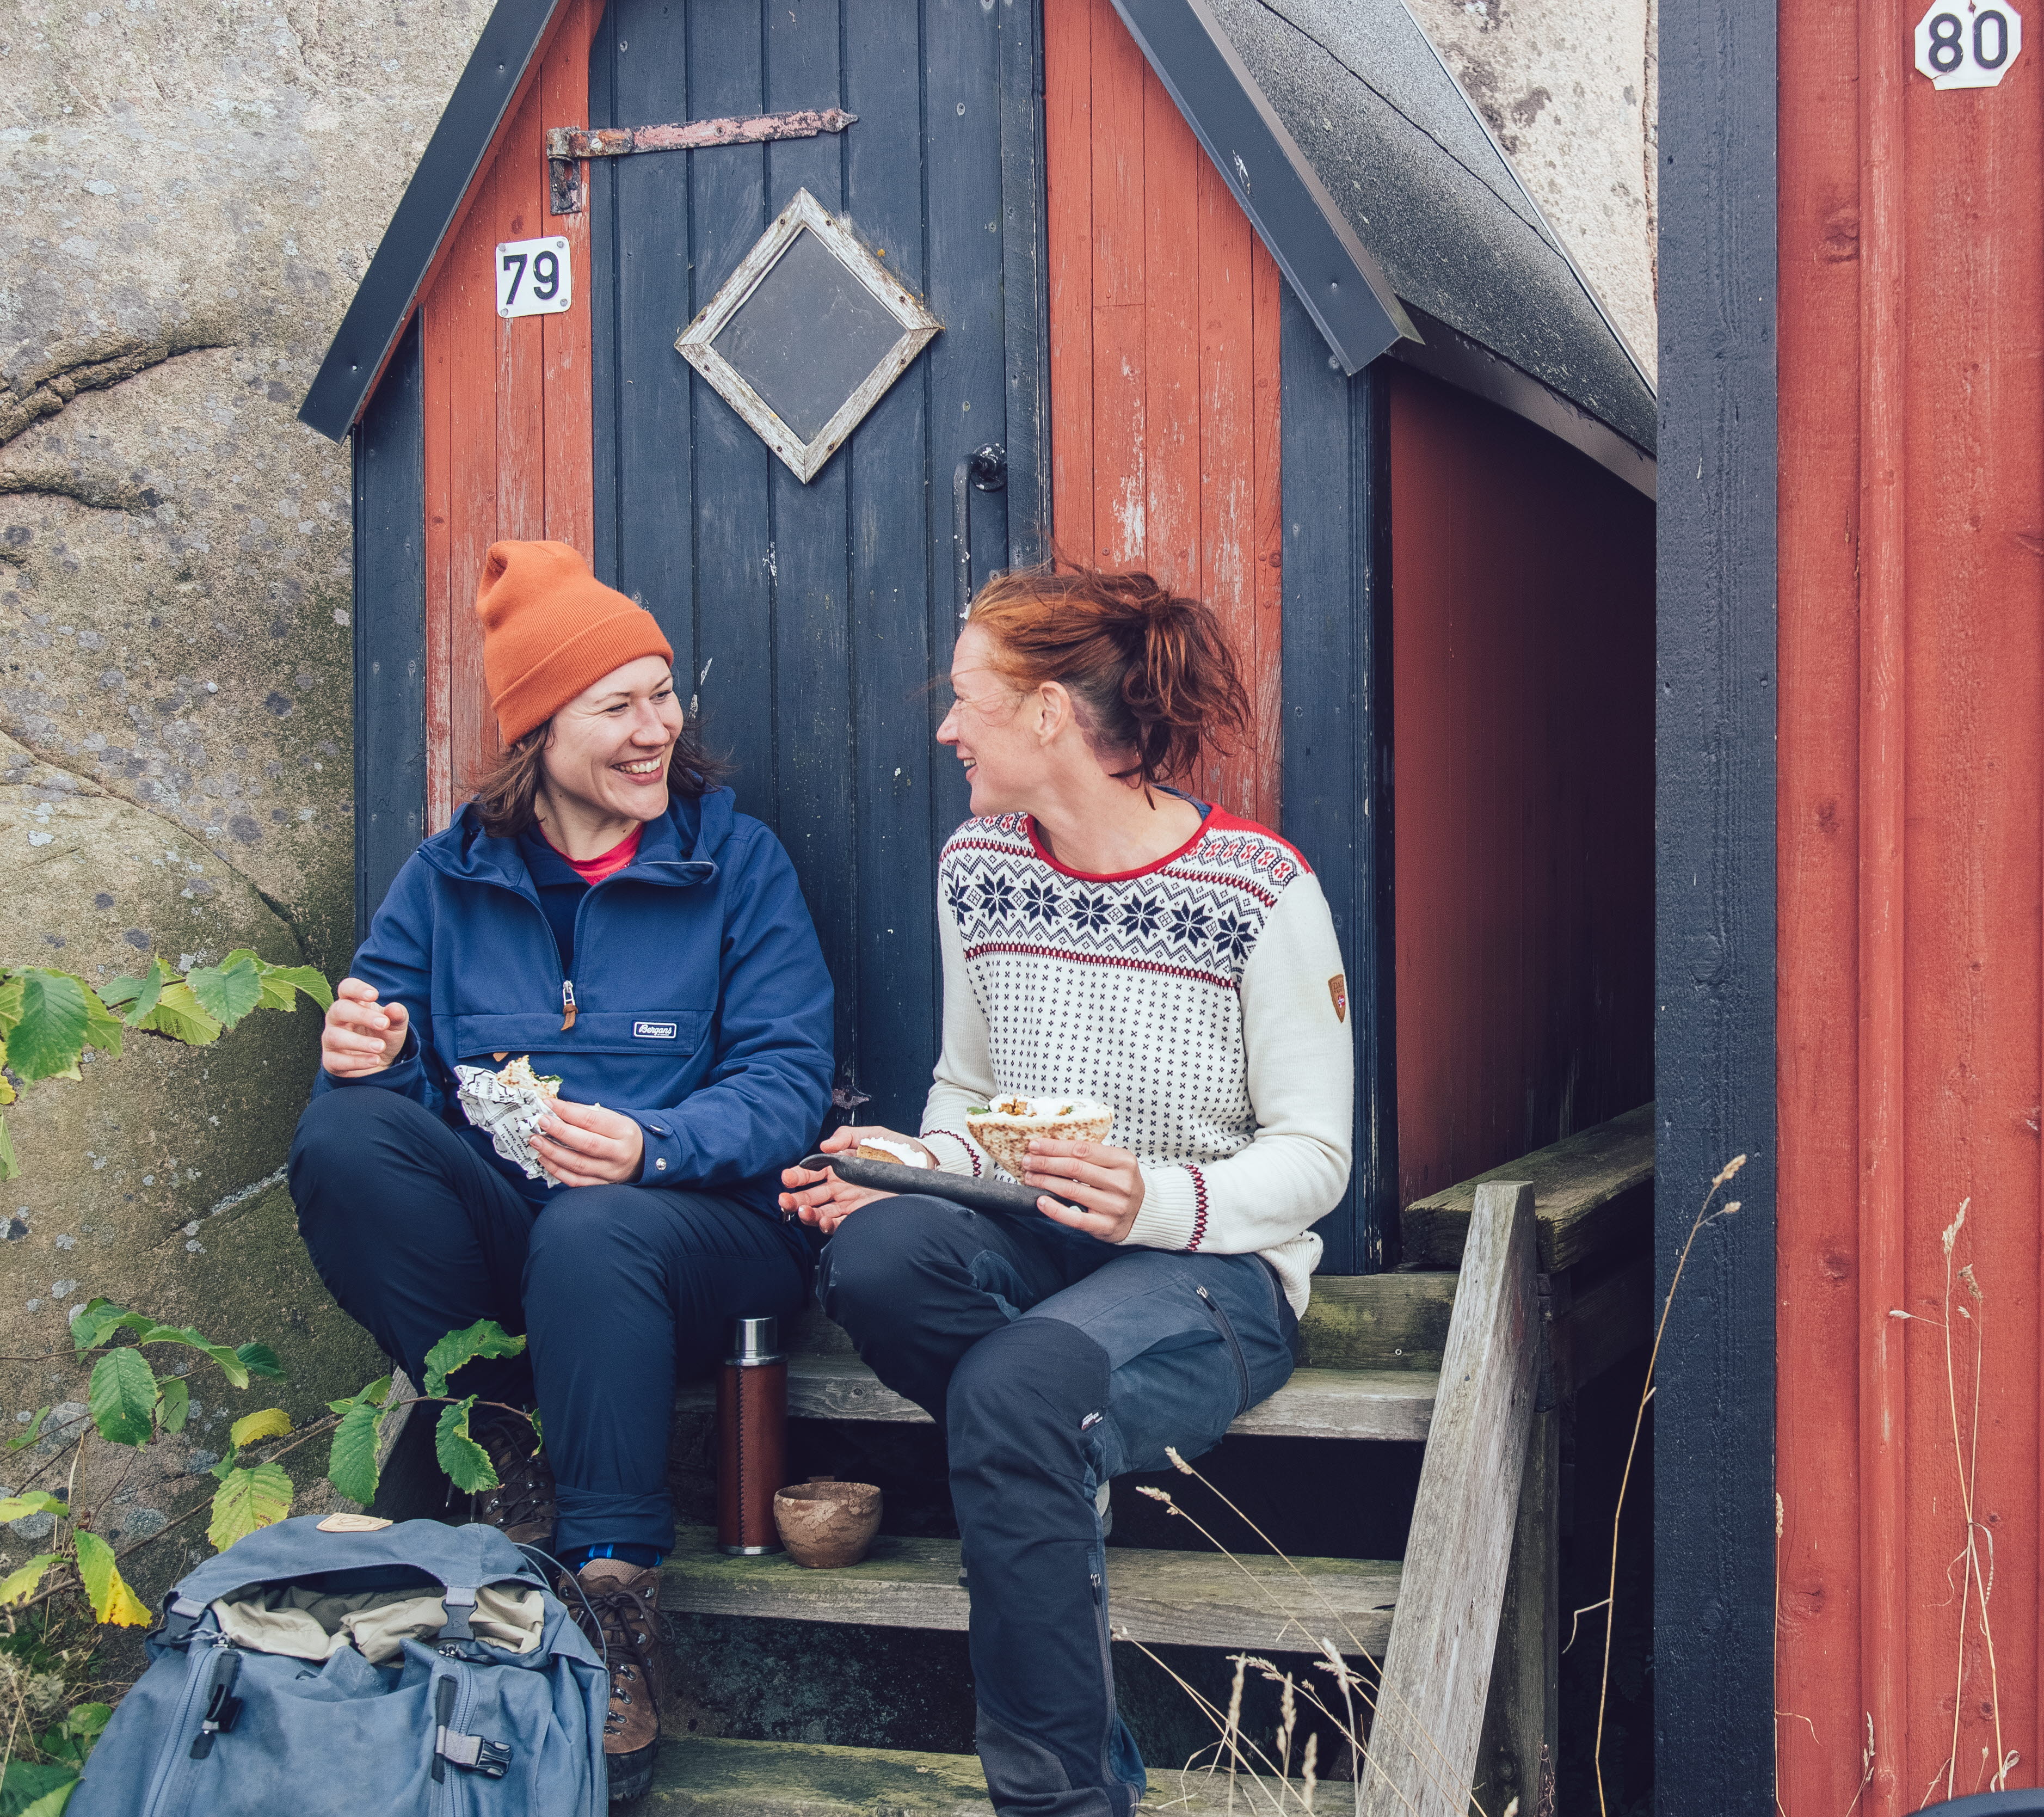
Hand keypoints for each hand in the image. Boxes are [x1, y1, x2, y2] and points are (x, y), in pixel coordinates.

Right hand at [321, 978, 409, 1078]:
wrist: (380, 1063)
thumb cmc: (384, 1036)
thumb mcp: (396, 1025)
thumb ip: (398, 1015)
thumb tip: (395, 1009)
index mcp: (352, 1003)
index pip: (346, 988)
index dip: (357, 988)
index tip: (374, 995)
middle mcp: (336, 1019)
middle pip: (339, 1009)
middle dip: (361, 1015)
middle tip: (384, 1024)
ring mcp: (330, 1040)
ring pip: (334, 1036)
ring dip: (359, 1042)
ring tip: (380, 1047)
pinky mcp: (330, 1061)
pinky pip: (336, 1061)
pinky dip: (357, 1062)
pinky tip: (374, 1061)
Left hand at [532, 1099, 646, 1186]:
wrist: (642, 1159)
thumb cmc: (621, 1134)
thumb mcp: (612, 1118)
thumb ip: (587, 1113)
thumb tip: (557, 1108)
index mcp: (623, 1131)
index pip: (592, 1120)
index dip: (568, 1111)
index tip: (549, 1104)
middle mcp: (618, 1152)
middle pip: (586, 1143)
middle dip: (559, 1131)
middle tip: (540, 1122)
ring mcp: (610, 1171)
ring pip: (578, 1164)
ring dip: (553, 1153)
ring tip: (536, 1142)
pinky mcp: (601, 1184)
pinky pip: (576, 1181)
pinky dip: (557, 1171)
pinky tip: (544, 1159)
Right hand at [777, 1125, 930, 1233]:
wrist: (923, 1165)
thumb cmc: (896, 1148)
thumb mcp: (871, 1135)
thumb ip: (847, 1136)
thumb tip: (825, 1145)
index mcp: (837, 1166)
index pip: (810, 1173)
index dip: (797, 1175)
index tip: (788, 1177)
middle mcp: (839, 1187)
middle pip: (810, 1196)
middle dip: (794, 1199)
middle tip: (785, 1199)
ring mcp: (849, 1203)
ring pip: (821, 1213)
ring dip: (808, 1214)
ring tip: (802, 1212)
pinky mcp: (862, 1216)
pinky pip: (841, 1224)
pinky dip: (829, 1226)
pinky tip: (823, 1222)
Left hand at [1022, 1138, 1145, 1242]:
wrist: (1144, 1213)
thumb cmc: (1122, 1183)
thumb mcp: (1115, 1163)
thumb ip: (1090, 1154)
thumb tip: (1050, 1146)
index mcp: (1123, 1160)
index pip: (1082, 1149)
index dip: (1055, 1146)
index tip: (1035, 1145)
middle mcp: (1121, 1183)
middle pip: (1074, 1168)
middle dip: (1045, 1163)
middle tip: (1027, 1160)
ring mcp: (1114, 1206)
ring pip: (1071, 1190)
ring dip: (1045, 1182)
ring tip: (1030, 1177)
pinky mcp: (1106, 1226)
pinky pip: (1075, 1218)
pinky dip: (1054, 1209)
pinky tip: (1040, 1201)